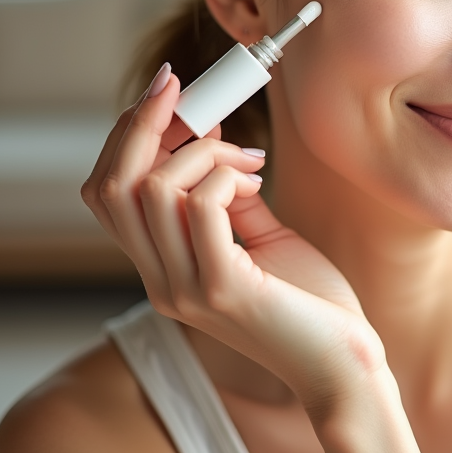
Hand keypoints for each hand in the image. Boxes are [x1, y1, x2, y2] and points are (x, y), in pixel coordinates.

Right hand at [81, 63, 384, 415]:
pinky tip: (257, 181)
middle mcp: (160, 280)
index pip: (108, 193)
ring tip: (250, 160)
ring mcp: (184, 288)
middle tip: (182, 89)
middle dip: (143, 124)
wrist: (343, 363)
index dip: (127, 136)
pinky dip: (225, 176)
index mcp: (162, 267)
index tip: (170, 94)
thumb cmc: (308, 299)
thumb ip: (228, 197)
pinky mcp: (221, 289)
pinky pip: (199, 208)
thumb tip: (210, 138)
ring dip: (202, 153)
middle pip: (111, 186)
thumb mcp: (260, 236)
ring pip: (151, 190)